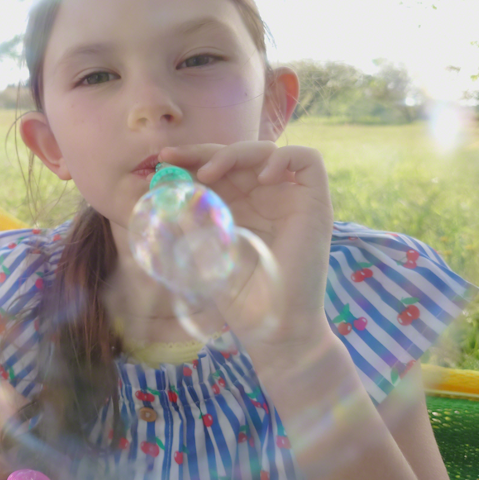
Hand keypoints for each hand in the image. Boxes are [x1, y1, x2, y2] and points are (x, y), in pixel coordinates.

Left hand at [159, 141, 333, 345]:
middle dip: (203, 151)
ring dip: (235, 153)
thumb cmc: (241, 299)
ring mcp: (290, 199)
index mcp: (238, 207)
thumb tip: (164, 190)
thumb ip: (187, 222)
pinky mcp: (315, 204)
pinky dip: (283, 158)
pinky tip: (261, 177)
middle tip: (175, 159)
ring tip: (210, 174)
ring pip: (266, 152)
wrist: (275, 328)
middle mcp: (264, 198)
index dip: (191, 158)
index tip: (163, 159)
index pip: (216, 168)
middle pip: (237, 155)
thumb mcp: (203, 253)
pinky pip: (308, 161)